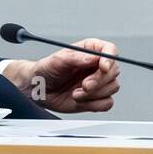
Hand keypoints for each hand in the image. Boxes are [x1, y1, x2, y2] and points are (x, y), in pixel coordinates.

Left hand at [5, 39, 121, 112]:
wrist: (38, 89)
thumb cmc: (46, 70)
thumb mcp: (57, 61)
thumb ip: (75, 58)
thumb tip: (93, 58)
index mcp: (89, 51)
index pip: (109, 49)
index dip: (110, 58)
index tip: (102, 67)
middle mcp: (96, 66)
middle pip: (114, 71)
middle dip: (99, 80)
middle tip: (84, 85)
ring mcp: (98, 82)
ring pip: (113, 87)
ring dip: (94, 94)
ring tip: (75, 94)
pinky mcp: (96, 98)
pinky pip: (107, 103)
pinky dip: (94, 104)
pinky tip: (79, 100)